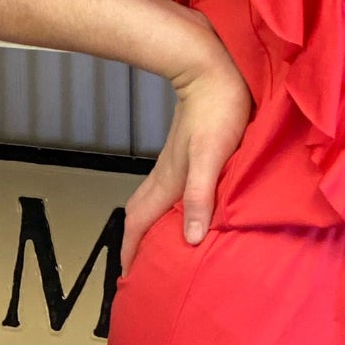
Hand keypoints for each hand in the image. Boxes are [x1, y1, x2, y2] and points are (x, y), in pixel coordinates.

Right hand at [120, 24, 254, 273]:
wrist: (211, 69)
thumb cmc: (218, 111)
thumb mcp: (212, 157)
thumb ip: (201, 196)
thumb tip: (190, 238)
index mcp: (170, 179)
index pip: (140, 221)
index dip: (132, 248)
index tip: (126, 275)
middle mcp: (167, 173)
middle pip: (140, 212)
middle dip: (134, 239)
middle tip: (136, 265)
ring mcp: (175, 160)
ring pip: (153, 198)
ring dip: (149, 222)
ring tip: (155, 243)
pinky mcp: (186, 150)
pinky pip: (168, 186)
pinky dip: (166, 204)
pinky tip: (181, 205)